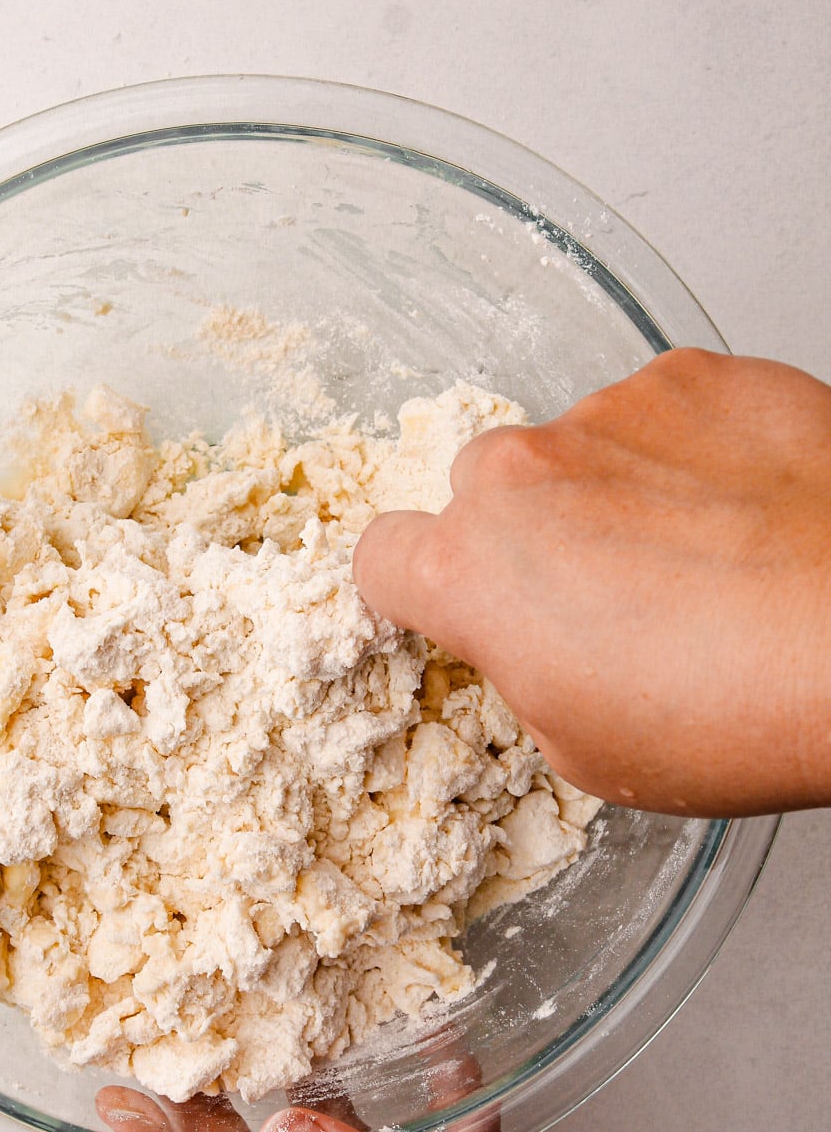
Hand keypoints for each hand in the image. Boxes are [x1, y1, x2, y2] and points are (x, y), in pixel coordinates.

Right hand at [354, 348, 830, 814]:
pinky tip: (750, 516)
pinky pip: (665, 413)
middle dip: (529, 535)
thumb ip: (527, 675)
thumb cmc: (740, 708)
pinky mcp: (696, 376)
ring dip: (617, 494)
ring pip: (581, 449)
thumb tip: (544, 643)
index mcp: (471, 574)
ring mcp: (610, 413)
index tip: (461, 606)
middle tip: (610, 597)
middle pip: (484, 490)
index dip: (418, 587)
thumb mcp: (589, 754)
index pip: (381, 556)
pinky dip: (693, 455)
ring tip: (707, 562)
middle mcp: (521, 473)